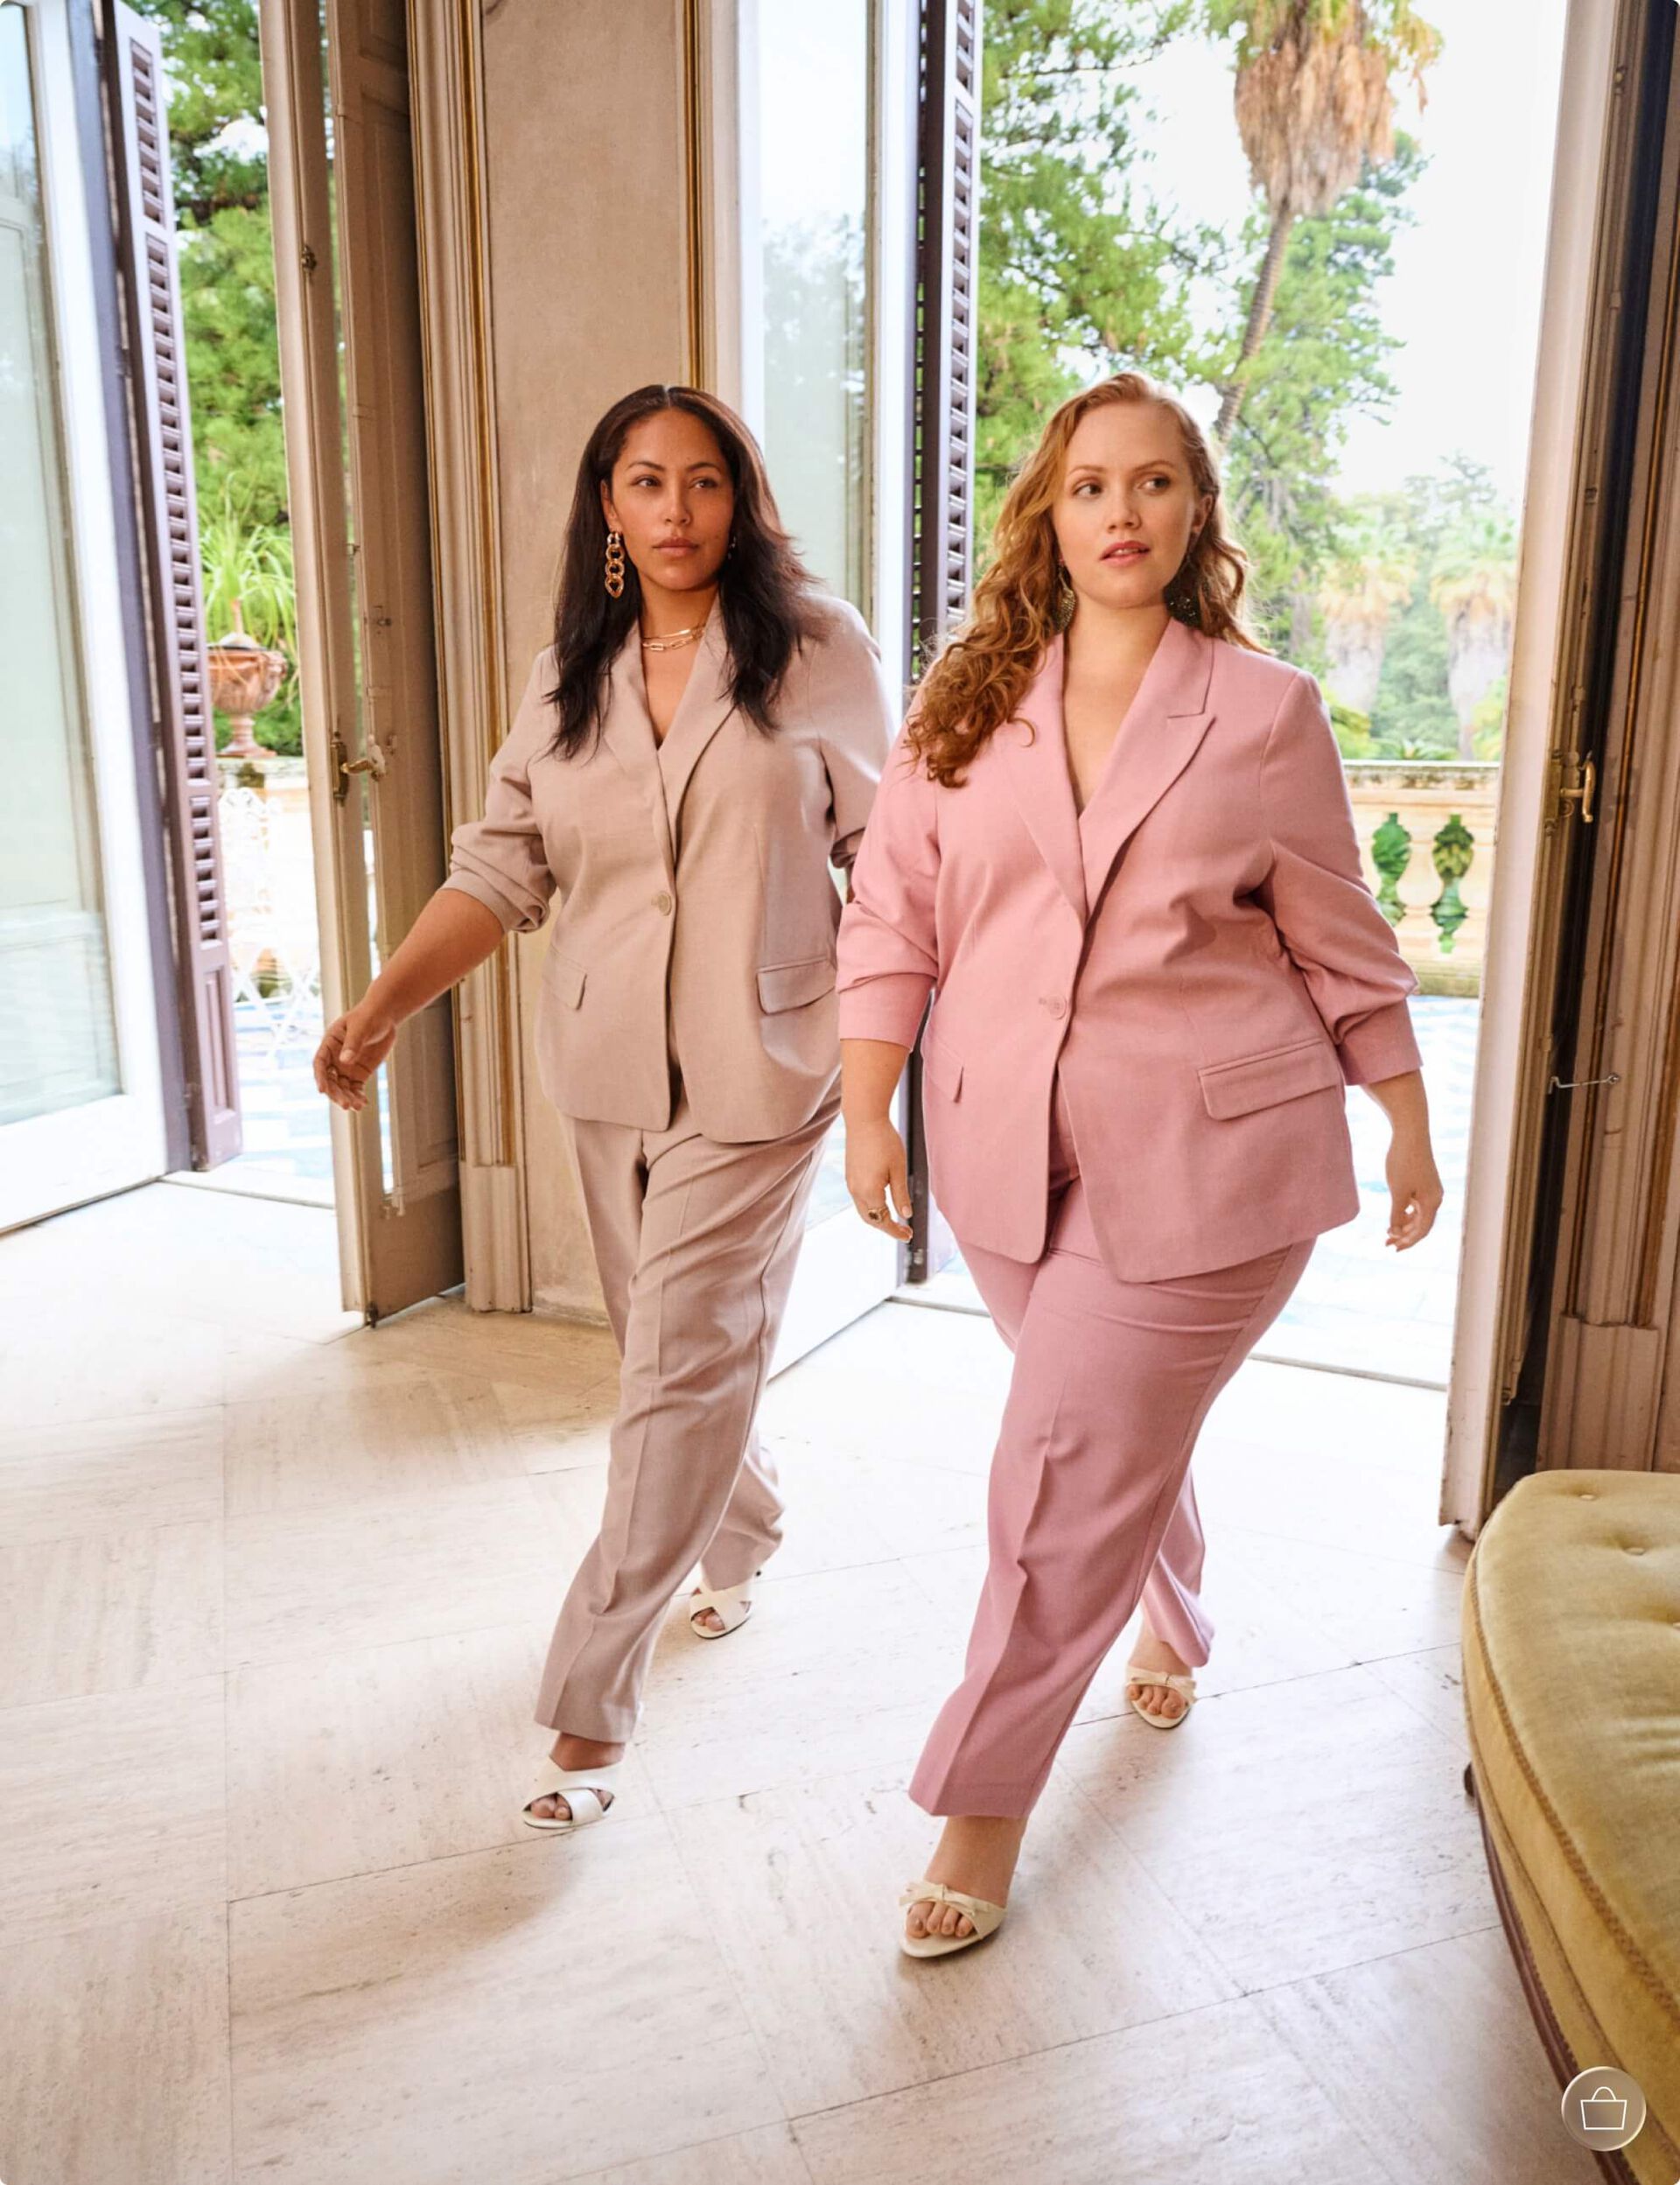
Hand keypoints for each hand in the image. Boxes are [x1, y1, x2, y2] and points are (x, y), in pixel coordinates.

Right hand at [314, 1001, 397, 1111]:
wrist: (384, 1017)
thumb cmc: (369, 1017)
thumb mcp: (360, 1027)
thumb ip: (353, 1043)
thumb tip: (345, 1061)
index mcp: (329, 1044)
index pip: (320, 1063)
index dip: (320, 1077)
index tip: (322, 1090)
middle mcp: (335, 1058)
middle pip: (330, 1080)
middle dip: (336, 1093)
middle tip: (345, 1104)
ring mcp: (346, 1067)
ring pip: (342, 1087)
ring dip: (347, 1098)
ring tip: (357, 1107)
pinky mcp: (359, 1073)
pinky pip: (356, 1088)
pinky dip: (358, 1096)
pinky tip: (363, 1104)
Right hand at [845, 1114, 912, 1240]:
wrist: (864, 1118)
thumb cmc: (884, 1141)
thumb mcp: (898, 1169)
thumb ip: (901, 1194)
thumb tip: (905, 1215)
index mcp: (869, 1191)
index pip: (883, 1220)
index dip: (896, 1231)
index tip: (909, 1236)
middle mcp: (855, 1190)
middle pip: (870, 1219)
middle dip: (886, 1227)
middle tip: (904, 1231)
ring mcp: (850, 1182)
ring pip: (863, 1209)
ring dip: (878, 1217)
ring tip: (894, 1218)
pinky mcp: (849, 1174)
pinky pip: (859, 1197)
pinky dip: (871, 1205)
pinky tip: (883, 1201)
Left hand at [1385, 1132, 1442, 1249]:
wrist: (1410, 1133)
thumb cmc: (1403, 1161)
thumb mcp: (1397, 1191)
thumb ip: (1396, 1214)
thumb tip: (1395, 1232)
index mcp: (1432, 1202)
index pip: (1422, 1230)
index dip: (1408, 1242)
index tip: (1393, 1249)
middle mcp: (1435, 1197)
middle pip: (1421, 1224)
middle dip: (1404, 1235)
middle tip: (1386, 1244)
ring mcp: (1431, 1189)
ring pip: (1418, 1214)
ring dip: (1404, 1225)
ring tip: (1387, 1232)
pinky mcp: (1424, 1181)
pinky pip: (1417, 1204)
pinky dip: (1406, 1212)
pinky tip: (1395, 1215)